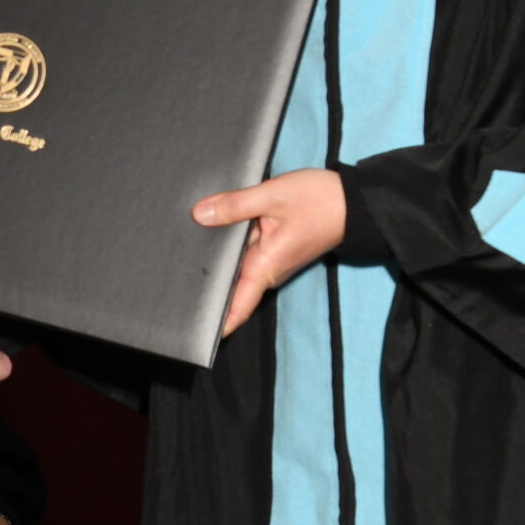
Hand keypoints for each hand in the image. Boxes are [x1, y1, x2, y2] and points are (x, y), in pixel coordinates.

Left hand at [194, 168, 346, 336]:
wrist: (353, 202)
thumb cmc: (319, 201)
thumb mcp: (274, 196)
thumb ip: (236, 205)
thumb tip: (200, 214)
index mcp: (265, 267)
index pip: (237, 308)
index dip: (215, 322)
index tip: (191, 328)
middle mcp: (266, 271)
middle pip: (230, 289)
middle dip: (204, 288)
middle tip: (171, 280)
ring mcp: (270, 261)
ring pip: (235, 270)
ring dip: (214, 265)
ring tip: (179, 255)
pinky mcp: (273, 249)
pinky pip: (245, 255)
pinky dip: (228, 250)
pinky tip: (207, 235)